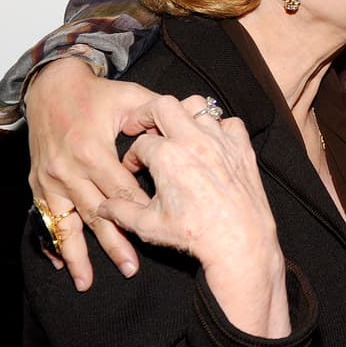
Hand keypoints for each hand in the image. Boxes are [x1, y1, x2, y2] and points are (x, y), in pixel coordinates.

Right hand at [25, 58, 158, 288]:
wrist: (49, 86)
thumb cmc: (96, 93)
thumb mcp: (129, 98)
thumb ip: (158, 115)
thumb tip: (193, 115)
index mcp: (93, 151)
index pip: (122, 188)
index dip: (141, 208)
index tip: (157, 232)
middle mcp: (69, 168)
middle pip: (97, 213)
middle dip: (114, 244)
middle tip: (130, 269)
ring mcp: (50, 178)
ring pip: (67, 223)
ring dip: (78, 254)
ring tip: (86, 281)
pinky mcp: (37, 181)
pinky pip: (44, 218)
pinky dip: (52, 242)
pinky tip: (61, 265)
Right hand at [100, 95, 289, 337]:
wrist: (240, 240)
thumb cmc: (195, 234)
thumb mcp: (149, 225)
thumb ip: (121, 211)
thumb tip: (103, 207)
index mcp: (167, 156)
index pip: (140, 142)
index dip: (132, 155)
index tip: (134, 167)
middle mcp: (194, 141)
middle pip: (163, 106)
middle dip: (148, 114)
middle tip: (143, 126)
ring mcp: (220, 141)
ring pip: (199, 107)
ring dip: (184, 115)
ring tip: (177, 131)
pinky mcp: (242, 148)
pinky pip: (230, 123)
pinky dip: (219, 127)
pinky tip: (211, 142)